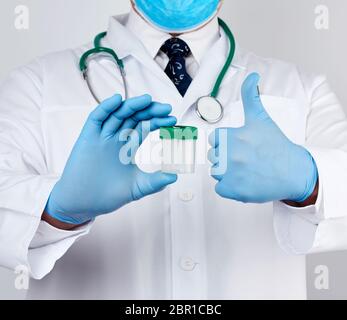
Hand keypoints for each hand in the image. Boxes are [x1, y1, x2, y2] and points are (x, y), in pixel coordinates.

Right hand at [45, 94, 176, 224]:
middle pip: (134, 117)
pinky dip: (106, 108)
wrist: (83, 204)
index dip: (157, 121)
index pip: (144, 127)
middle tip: (166, 108)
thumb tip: (174, 176)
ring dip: (132, 105)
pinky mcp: (87, 138)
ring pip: (118, 114)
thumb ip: (155, 182)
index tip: (171, 119)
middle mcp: (116, 139)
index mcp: (127, 147)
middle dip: (150, 111)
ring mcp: (102, 137)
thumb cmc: (107, 195)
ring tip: (148, 100)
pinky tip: (117, 100)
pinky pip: (96, 118)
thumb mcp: (137, 187)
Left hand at [208, 73, 317, 203]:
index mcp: (232, 136)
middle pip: (214, 156)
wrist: (293, 171)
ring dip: (227, 173)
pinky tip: (244, 181)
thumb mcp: (261, 118)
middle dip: (226, 157)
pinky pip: (220, 188)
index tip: (239, 146)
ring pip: (216, 172)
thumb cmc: (276, 146)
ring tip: (245, 170)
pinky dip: (230, 188)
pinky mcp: (233, 190)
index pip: (215, 139)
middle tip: (245, 159)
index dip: (226, 143)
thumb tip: (252, 75)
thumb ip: (251, 97)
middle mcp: (230, 154)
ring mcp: (231, 173)